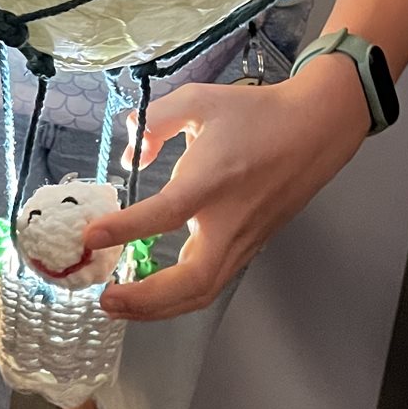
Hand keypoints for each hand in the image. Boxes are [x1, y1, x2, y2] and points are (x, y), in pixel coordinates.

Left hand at [84, 61, 370, 322]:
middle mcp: (230, 220)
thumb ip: (155, 121)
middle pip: (191, 281)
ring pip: (204, 292)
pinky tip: (154, 292)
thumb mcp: (199, 100)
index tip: (90, 238)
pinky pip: (213, 282)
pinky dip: (180, 296)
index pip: (165, 214)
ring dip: (159, 307)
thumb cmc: (258, 113)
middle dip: (145, 300)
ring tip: (121, 305)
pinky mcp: (252, 246)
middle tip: (104, 298)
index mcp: (213, 181)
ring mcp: (245, 239)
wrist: (317, 128)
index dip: (125, 229)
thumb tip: (133, 152)